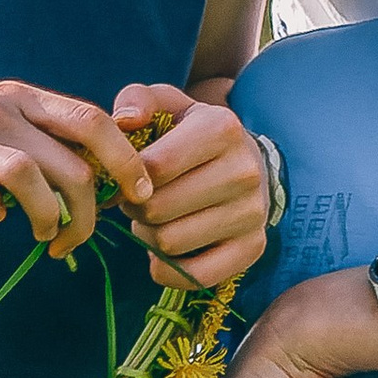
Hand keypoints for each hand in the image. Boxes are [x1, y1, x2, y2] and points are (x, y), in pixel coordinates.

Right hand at [0, 71, 153, 251]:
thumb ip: (32, 136)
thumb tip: (81, 178)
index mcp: (20, 97)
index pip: (93, 121)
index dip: (127, 160)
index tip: (140, 195)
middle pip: (73, 161)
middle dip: (91, 209)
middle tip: (76, 238)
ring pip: (31, 176)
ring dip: (47, 217)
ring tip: (43, 239)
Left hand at [115, 84, 272, 289]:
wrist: (247, 162)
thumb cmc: (192, 134)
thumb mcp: (168, 105)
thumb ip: (138, 100)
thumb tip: (124, 120)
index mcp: (222, 128)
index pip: (153, 168)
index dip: (126, 178)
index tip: (126, 177)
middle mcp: (245, 171)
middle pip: (157, 209)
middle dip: (135, 208)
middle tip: (139, 200)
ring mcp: (253, 213)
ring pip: (169, 243)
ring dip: (149, 235)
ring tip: (156, 218)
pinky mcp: (253, 248)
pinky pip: (194, 276)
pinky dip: (169, 269)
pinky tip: (167, 249)